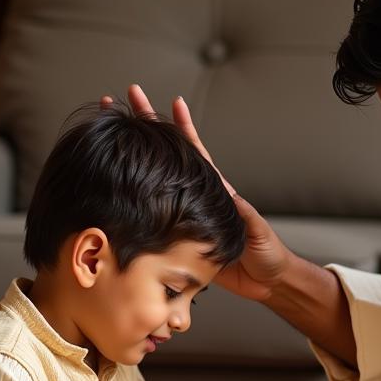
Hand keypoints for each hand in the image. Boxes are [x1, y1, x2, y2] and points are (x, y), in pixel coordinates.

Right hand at [101, 87, 292, 301]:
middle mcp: (195, 196)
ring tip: (113, 131)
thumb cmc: (267, 253)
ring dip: (134, 155)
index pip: (194, 150)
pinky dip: (134, 197)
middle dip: (147, 123)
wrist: (265, 281)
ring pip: (155, 178)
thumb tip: (228, 195)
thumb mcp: (256, 230)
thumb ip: (243, 214)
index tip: (169, 100)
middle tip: (128, 98)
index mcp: (216, 189)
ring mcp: (185, 214)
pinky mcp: (179, 237)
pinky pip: (152, 212)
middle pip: (166, 153)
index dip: (182, 125)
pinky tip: (115, 183)